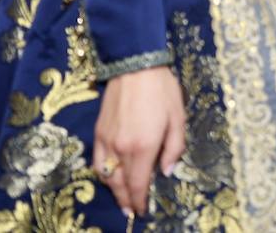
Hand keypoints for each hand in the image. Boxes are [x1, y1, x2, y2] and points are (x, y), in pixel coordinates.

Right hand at [92, 66, 185, 217]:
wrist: (135, 66)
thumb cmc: (162, 91)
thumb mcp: (178, 119)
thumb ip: (174, 149)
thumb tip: (166, 172)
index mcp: (144, 147)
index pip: (139, 184)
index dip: (140, 201)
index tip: (142, 211)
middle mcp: (122, 149)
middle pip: (120, 184)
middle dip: (126, 200)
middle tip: (131, 210)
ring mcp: (107, 141)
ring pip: (106, 176)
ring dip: (114, 190)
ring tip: (122, 197)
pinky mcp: (98, 132)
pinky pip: (97, 161)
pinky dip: (103, 173)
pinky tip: (110, 175)